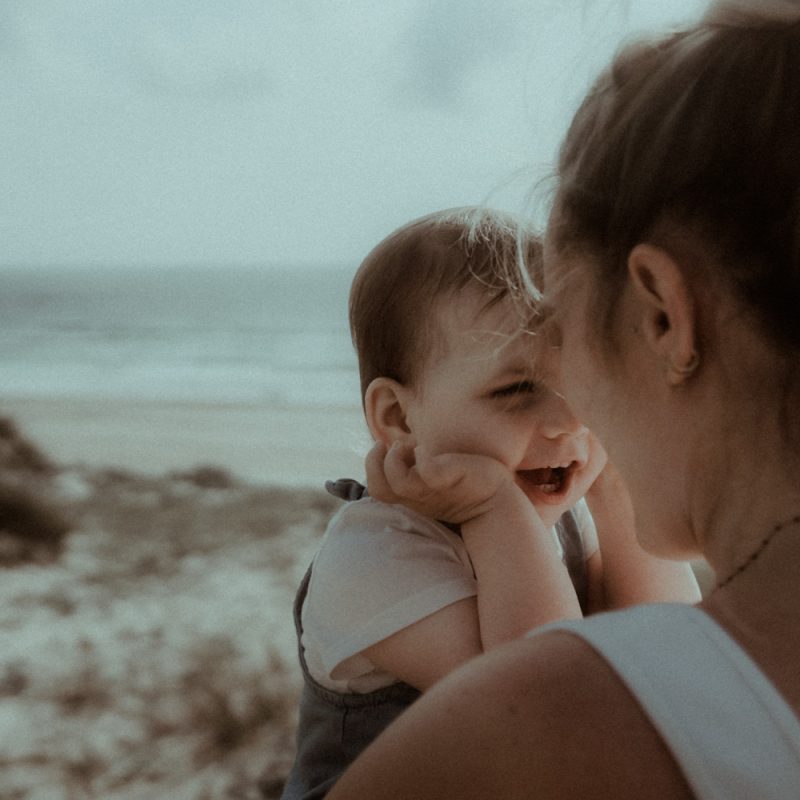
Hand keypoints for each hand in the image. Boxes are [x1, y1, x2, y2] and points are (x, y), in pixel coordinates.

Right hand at [365, 441, 514, 524]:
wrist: (499, 503)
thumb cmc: (468, 488)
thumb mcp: (435, 479)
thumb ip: (417, 468)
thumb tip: (404, 447)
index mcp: (412, 495)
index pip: (376, 489)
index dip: (372, 467)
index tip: (387, 448)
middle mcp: (417, 495)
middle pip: (378, 488)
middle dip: (373, 463)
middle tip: (387, 445)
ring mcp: (432, 490)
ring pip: (397, 482)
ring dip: (394, 458)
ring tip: (409, 446)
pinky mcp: (449, 480)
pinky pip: (428, 472)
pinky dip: (422, 458)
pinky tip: (427, 451)